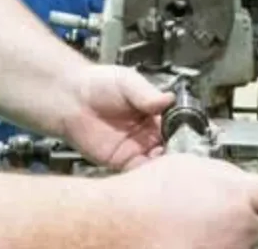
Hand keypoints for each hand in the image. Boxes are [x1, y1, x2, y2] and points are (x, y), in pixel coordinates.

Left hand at [58, 65, 173, 170]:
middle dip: (177, 153)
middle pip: (171, 148)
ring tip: (167, 164)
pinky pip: (138, 173)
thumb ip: (147, 93)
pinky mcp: (121, 162)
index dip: (184, 133)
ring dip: (164, 167)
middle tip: (180, 155)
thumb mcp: (126, 81)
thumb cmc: (97, 84)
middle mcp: (148, 133)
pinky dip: (146, 176)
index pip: (177, 126)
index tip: (188, 138)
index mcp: (154, 113)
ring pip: (157, 164)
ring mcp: (135, 149)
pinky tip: (152, 173)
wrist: (69, 98)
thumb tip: (169, 99)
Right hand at [101, 153, 257, 248]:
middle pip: (257, 221)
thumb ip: (226, 174)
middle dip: (240, 215)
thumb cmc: (147, 197)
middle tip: (210, 208)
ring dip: (223, 234)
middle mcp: (240, 230)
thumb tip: (239, 180)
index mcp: (239, 197)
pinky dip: (206, 246)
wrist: (120, 226)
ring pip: (236, 241)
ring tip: (189, 224)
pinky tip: (184, 239)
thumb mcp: (190, 163)